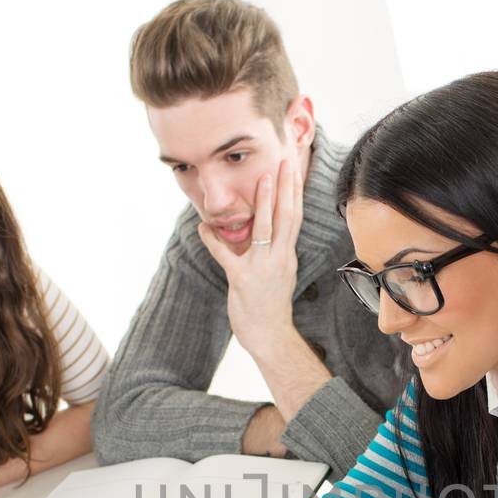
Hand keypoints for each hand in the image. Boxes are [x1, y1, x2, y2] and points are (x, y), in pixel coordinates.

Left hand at [197, 159, 303, 357]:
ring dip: (265, 203)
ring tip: (264, 178)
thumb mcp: (278, 272)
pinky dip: (213, 241)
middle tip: (286, 161)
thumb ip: (273, 249)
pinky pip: (226, 256)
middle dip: (287, 187)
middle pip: (287, 216)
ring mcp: (262, 269)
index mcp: (287, 254)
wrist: (270, 335)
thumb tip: (267, 229)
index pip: (294, 216)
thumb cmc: (271, 305)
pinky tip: (202, 226)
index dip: (294, 191)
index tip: (294, 168)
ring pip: (266, 230)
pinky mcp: (243, 281)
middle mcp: (279, 258)